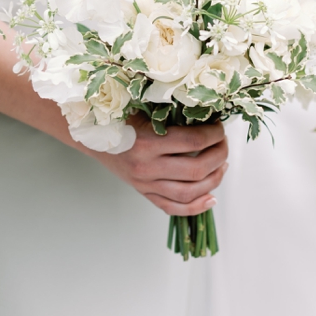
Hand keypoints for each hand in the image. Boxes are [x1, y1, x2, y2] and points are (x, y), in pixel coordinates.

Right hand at [91, 116, 227, 216]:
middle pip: (196, 169)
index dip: (214, 134)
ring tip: (222, 166)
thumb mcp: (143, 108)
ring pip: (189, 192)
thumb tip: (206, 110)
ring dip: (214, 180)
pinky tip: (211, 198)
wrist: (92, 136)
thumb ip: (170, 111)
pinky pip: (173, 208)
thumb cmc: (120, 117)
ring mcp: (146, 184)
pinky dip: (196, 207)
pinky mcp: (144, 193)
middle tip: (223, 144)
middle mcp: (147, 166)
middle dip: (219, 155)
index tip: (219, 127)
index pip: (193, 141)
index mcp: (148, 141)